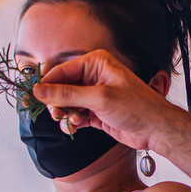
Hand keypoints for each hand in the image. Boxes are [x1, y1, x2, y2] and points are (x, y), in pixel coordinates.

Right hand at [33, 49, 187, 153]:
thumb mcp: (99, 98)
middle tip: (54, 114)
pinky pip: (75, 114)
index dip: (46, 84)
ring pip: (67, 102)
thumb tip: (39, 91)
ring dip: (64, 113)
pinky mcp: (96, 111)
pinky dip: (73, 121)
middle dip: (55, 101)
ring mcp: (94, 94)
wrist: (156, 129)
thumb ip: (67, 95)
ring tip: (69, 121)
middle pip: (61, 87)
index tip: (33, 98)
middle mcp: (94, 75)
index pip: (61, 70)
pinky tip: (77, 126)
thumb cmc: (136, 107)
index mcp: (96, 62)